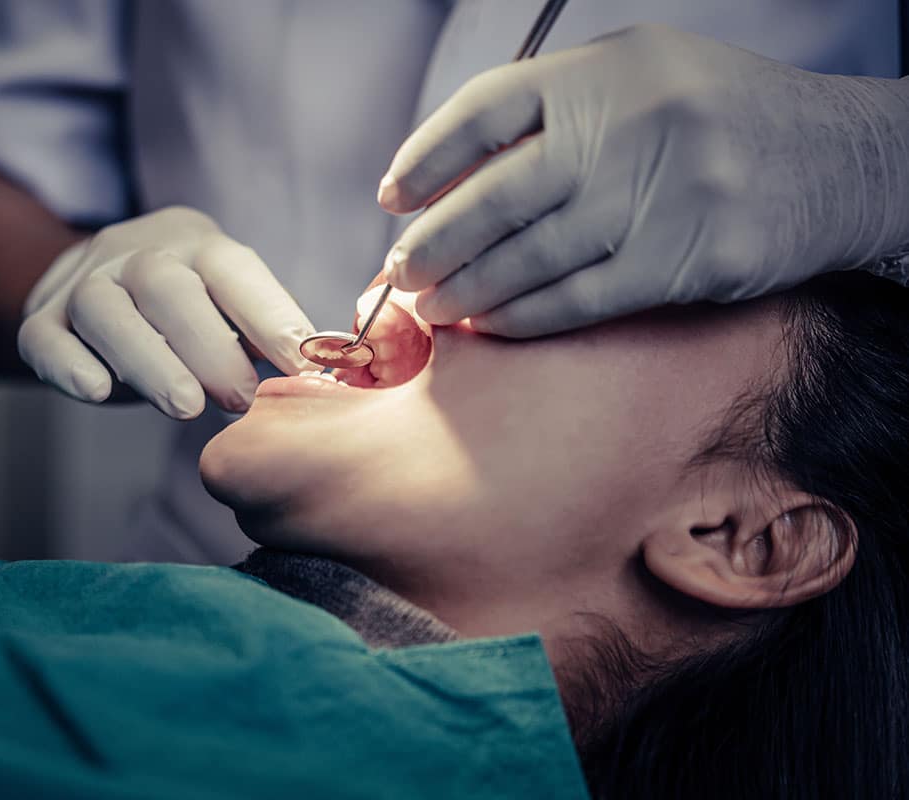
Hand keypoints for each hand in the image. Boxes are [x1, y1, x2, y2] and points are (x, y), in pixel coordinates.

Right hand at [18, 206, 314, 418]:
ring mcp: (83, 284)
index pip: (233, 269)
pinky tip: (99, 392)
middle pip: (166, 287)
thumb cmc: (182, 309)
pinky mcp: (41, 320)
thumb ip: (266, 334)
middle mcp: (135, 253)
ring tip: (185, 407)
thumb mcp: (225, 305)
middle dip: (208, 346)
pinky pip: (47, 338)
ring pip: (106, 310)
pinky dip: (71, 366)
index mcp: (194, 244)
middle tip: (241, 399)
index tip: (303, 363)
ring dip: (149, 359)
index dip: (270, 315)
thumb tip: (326, 370)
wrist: (88, 285)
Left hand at [379, 24, 900, 335]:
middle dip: (434, 242)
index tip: (391, 196)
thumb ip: (560, 111)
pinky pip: (578, 299)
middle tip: (400, 272)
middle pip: (496, 194)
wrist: (844, 161)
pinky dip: (524, 317)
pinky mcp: (687, 258)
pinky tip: (491, 325)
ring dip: (469, 290)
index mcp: (608, 71)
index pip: (486, 108)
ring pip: (531, 256)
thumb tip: (456, 178)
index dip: (426, 158)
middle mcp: (630, 124)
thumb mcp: (644, 78)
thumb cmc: (726, 120)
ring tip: (433, 307)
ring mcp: (662, 192)